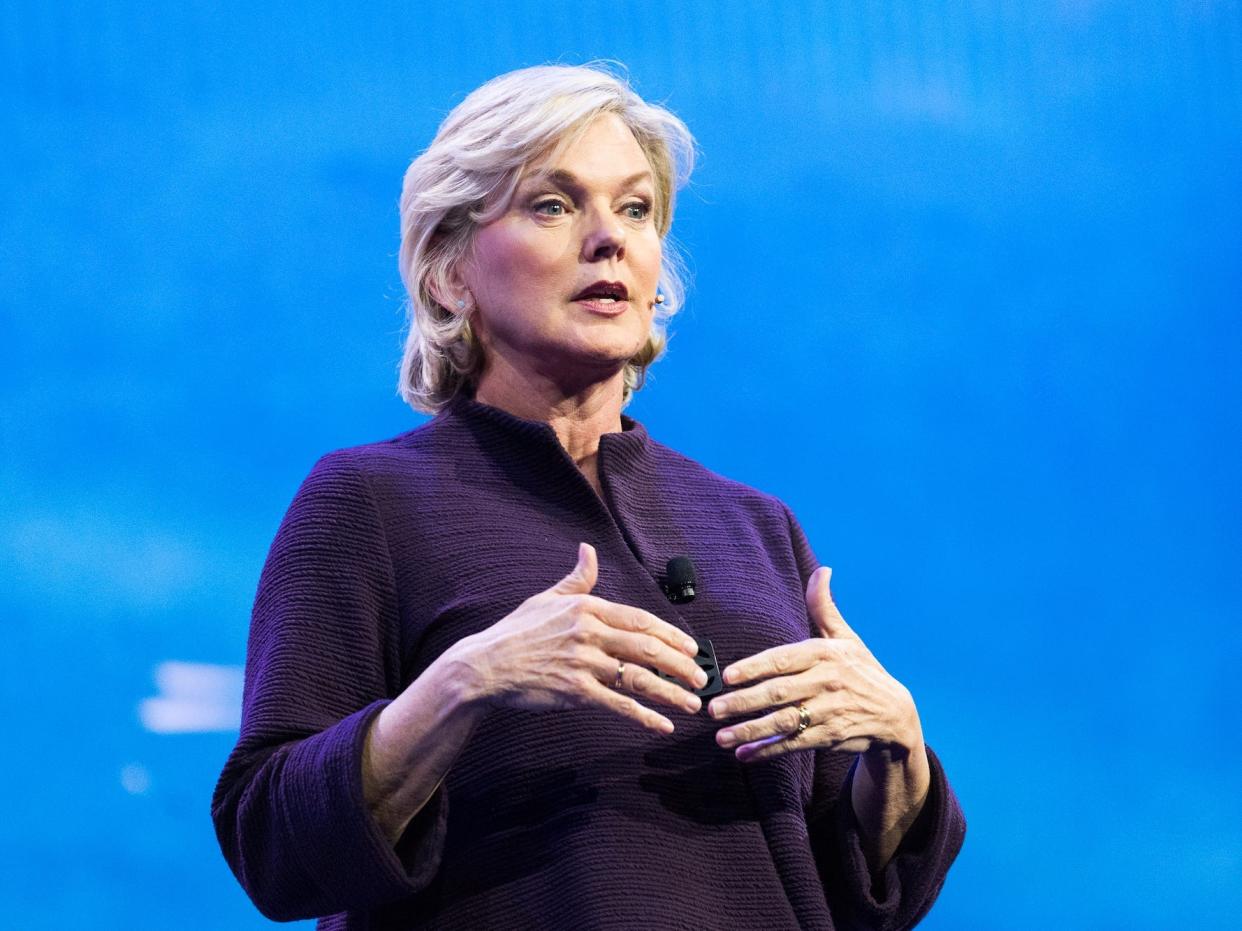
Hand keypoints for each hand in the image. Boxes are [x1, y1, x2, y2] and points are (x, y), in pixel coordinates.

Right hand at [455, 543, 707, 733]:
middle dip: (680, 664)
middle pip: (647, 647)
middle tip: (701, 677)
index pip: (640, 620)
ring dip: (671, 692)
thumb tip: (588, 550)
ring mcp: (583, 663)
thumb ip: (577, 579)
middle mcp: (589, 632)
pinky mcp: (575, 692)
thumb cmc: (517, 632)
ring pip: (639, 677)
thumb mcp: (547, 598)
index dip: (670, 635)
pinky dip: (644, 716)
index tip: (692, 647)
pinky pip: (618, 704)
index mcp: (587, 608)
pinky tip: (662, 725)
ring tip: (692, 703)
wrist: (485, 667)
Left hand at [707, 567, 923, 763]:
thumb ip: (824, 607)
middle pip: (778, 693)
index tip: (728, 675)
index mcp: (825, 654)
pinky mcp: (830, 737)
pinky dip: (768, 750)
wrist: (896, 715)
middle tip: (713, 708)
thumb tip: (822, 570)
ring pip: (784, 722)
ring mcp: (829, 712)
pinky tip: (744, 755)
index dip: (755, 667)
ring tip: (721, 737)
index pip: (784, 660)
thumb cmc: (862, 670)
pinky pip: (794, 744)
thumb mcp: (846, 638)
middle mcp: (827, 682)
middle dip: (743, 702)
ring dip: (750, 730)